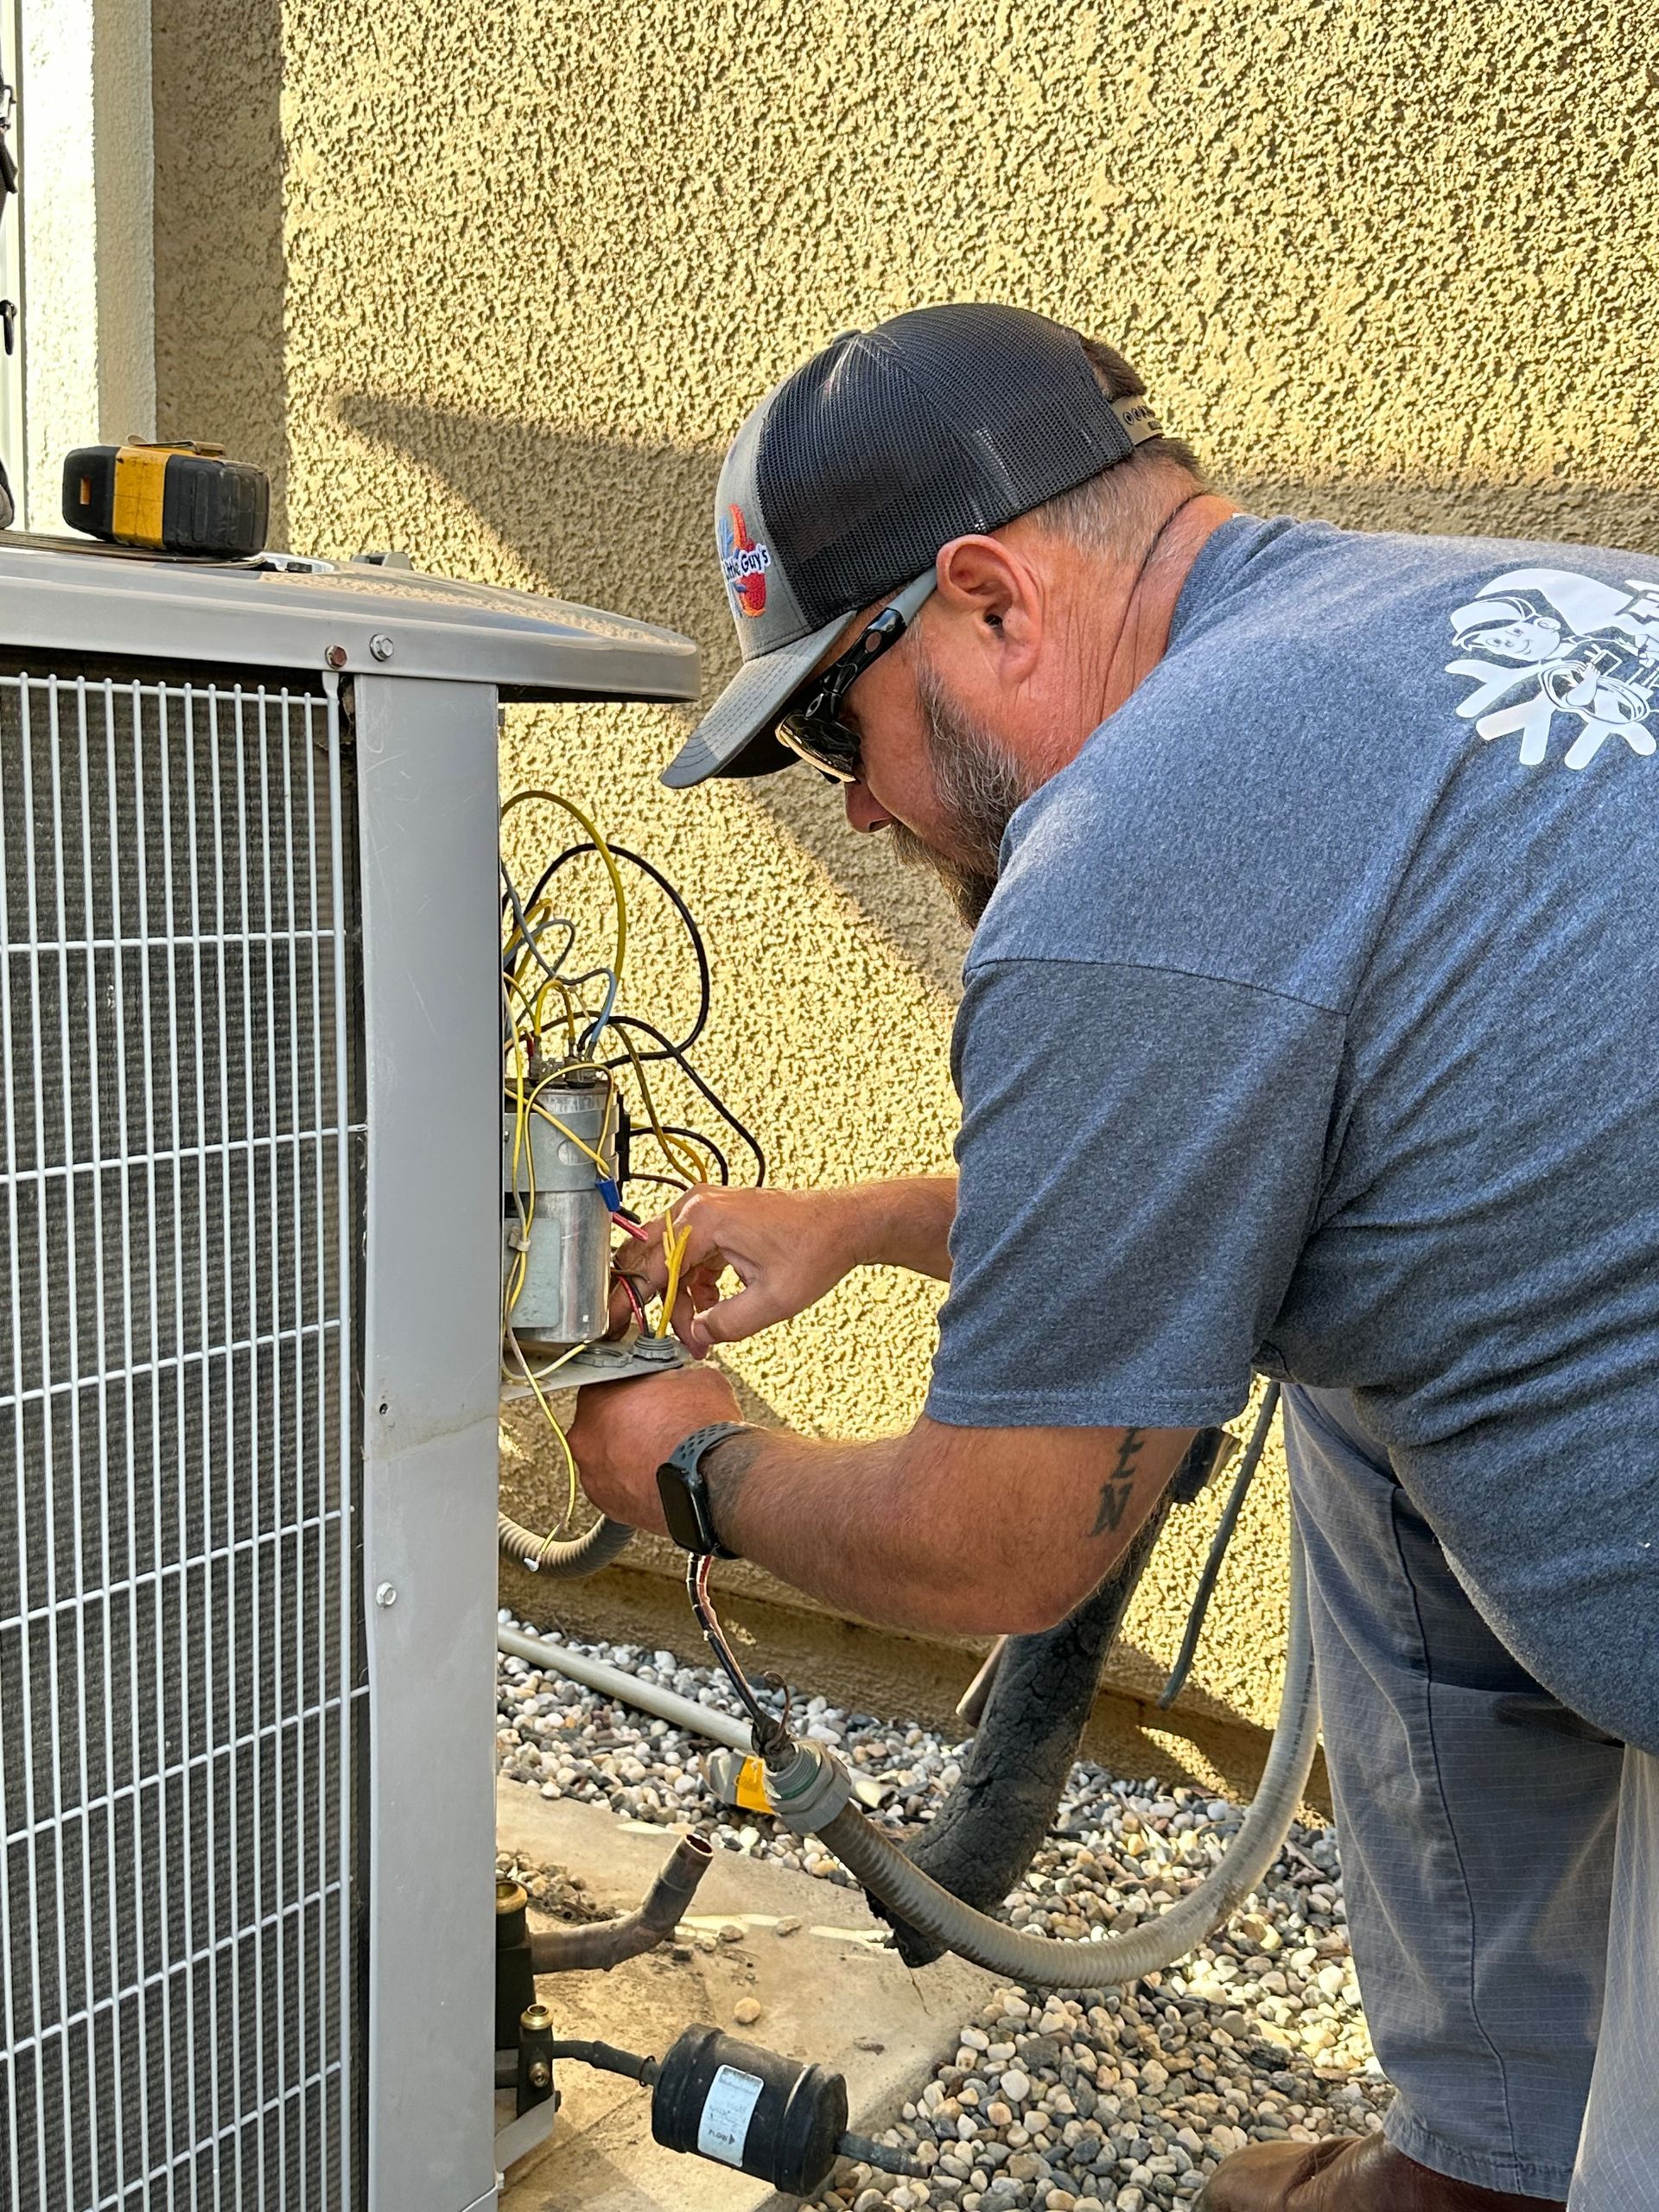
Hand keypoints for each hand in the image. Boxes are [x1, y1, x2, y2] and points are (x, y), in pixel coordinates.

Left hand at [567, 1363, 744, 1532]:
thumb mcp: (696, 1379)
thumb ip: (675, 1377)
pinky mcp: (607, 1505)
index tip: (648, 1395)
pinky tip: (658, 1475)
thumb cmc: (696, 1430)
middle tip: (657, 1424)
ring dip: (628, 1455)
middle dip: (627, 1423)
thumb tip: (681, 1381)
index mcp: (597, 1397)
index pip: (606, 1383)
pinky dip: (633, 1482)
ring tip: (661, 1453)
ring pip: (608, 1457)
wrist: (709, 1481)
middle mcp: (584, 1437)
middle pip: (602, 1423)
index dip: (632, 1388)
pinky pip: (617, 1486)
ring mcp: (592, 1474)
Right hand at [614, 1185, 866, 1354]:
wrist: (844, 1224)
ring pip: (667, 1258)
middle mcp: (697, 1206)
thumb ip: (726, 1324)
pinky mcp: (716, 1217)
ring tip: (698, 1328)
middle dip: (653, 1302)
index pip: (653, 1270)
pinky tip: (710, 1306)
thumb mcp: (772, 1301)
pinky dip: (692, 1282)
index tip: (626, 1332)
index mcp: (703, 1221)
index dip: (640, 1308)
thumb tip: (697, 1335)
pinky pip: (687, 1252)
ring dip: (677, 1295)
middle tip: (651, 1334)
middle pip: (650, 1259)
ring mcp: (705, 1208)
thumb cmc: (816, 1249)